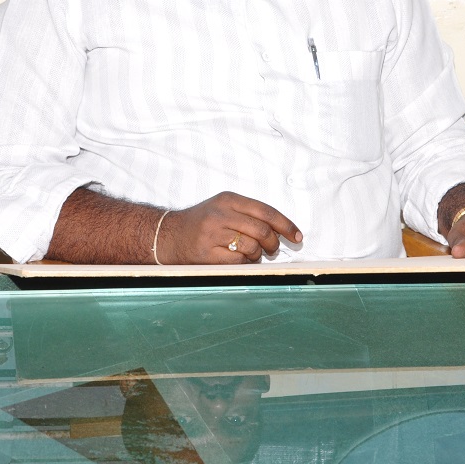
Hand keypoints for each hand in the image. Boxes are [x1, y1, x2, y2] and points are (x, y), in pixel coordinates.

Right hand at [158, 191, 302, 263]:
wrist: (168, 235)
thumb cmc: (201, 223)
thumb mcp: (223, 207)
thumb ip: (249, 214)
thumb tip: (282, 230)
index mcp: (228, 199)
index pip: (266, 211)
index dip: (286, 225)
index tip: (297, 236)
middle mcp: (220, 214)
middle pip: (262, 230)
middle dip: (273, 243)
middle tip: (272, 249)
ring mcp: (212, 234)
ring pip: (252, 247)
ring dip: (258, 255)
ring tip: (250, 254)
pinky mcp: (206, 253)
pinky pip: (238, 262)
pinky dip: (244, 264)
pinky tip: (237, 260)